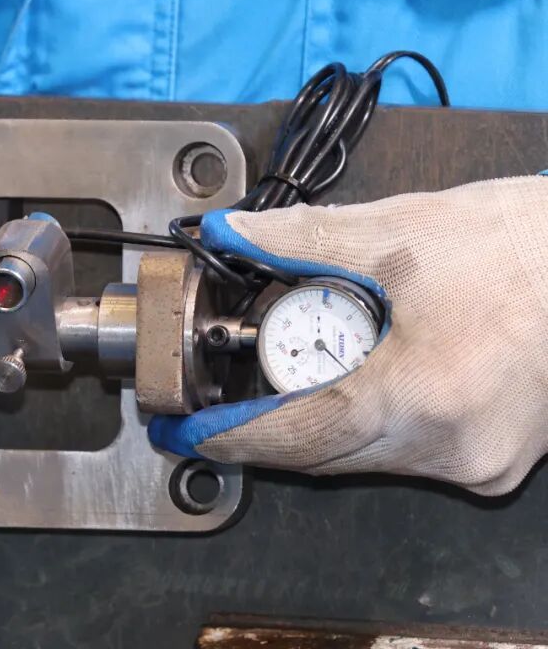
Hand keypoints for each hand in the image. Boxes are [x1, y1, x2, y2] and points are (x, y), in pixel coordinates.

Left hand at [149, 176, 547, 495]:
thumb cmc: (523, 245)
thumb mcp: (400, 230)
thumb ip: (300, 238)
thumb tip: (230, 236)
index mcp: (419, 396)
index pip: (292, 436)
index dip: (226, 435)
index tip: (181, 431)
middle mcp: (450, 450)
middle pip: (321, 456)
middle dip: (266, 425)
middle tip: (225, 390)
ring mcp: (479, 464)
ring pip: (361, 460)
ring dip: (318, 423)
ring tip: (296, 370)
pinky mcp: (497, 463)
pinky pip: (404, 456)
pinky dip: (368, 425)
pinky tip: (361, 381)